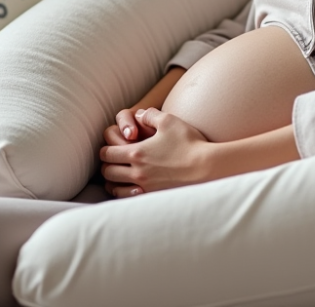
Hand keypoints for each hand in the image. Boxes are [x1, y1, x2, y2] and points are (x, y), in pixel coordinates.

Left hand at [99, 108, 215, 197]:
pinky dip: (125, 193)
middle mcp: (137, 173)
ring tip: (120, 175)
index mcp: (136, 153)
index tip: (113, 146)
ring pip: (115, 188)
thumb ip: (150, 115)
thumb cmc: (189, 143)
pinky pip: (129, 199)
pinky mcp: (154, 198)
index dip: (106, 148)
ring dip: (113, 181)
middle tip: (114, 160)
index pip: (107, 153)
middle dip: (108, 164)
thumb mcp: (169, 120)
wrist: (207, 168)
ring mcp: (145, 188)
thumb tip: (139, 114)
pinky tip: (132, 188)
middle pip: (107, 172)